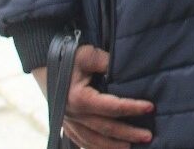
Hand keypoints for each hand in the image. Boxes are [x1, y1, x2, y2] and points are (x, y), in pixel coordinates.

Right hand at [31, 45, 153, 148]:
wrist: (43, 64)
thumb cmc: (68, 57)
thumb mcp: (87, 55)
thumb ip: (106, 63)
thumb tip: (126, 70)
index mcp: (79, 98)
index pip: (111, 107)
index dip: (132, 108)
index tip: (150, 108)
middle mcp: (73, 114)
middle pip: (105, 128)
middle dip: (128, 133)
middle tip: (148, 136)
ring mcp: (69, 122)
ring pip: (93, 140)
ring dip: (113, 146)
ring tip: (132, 147)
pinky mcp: (66, 125)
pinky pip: (81, 141)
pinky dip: (95, 148)